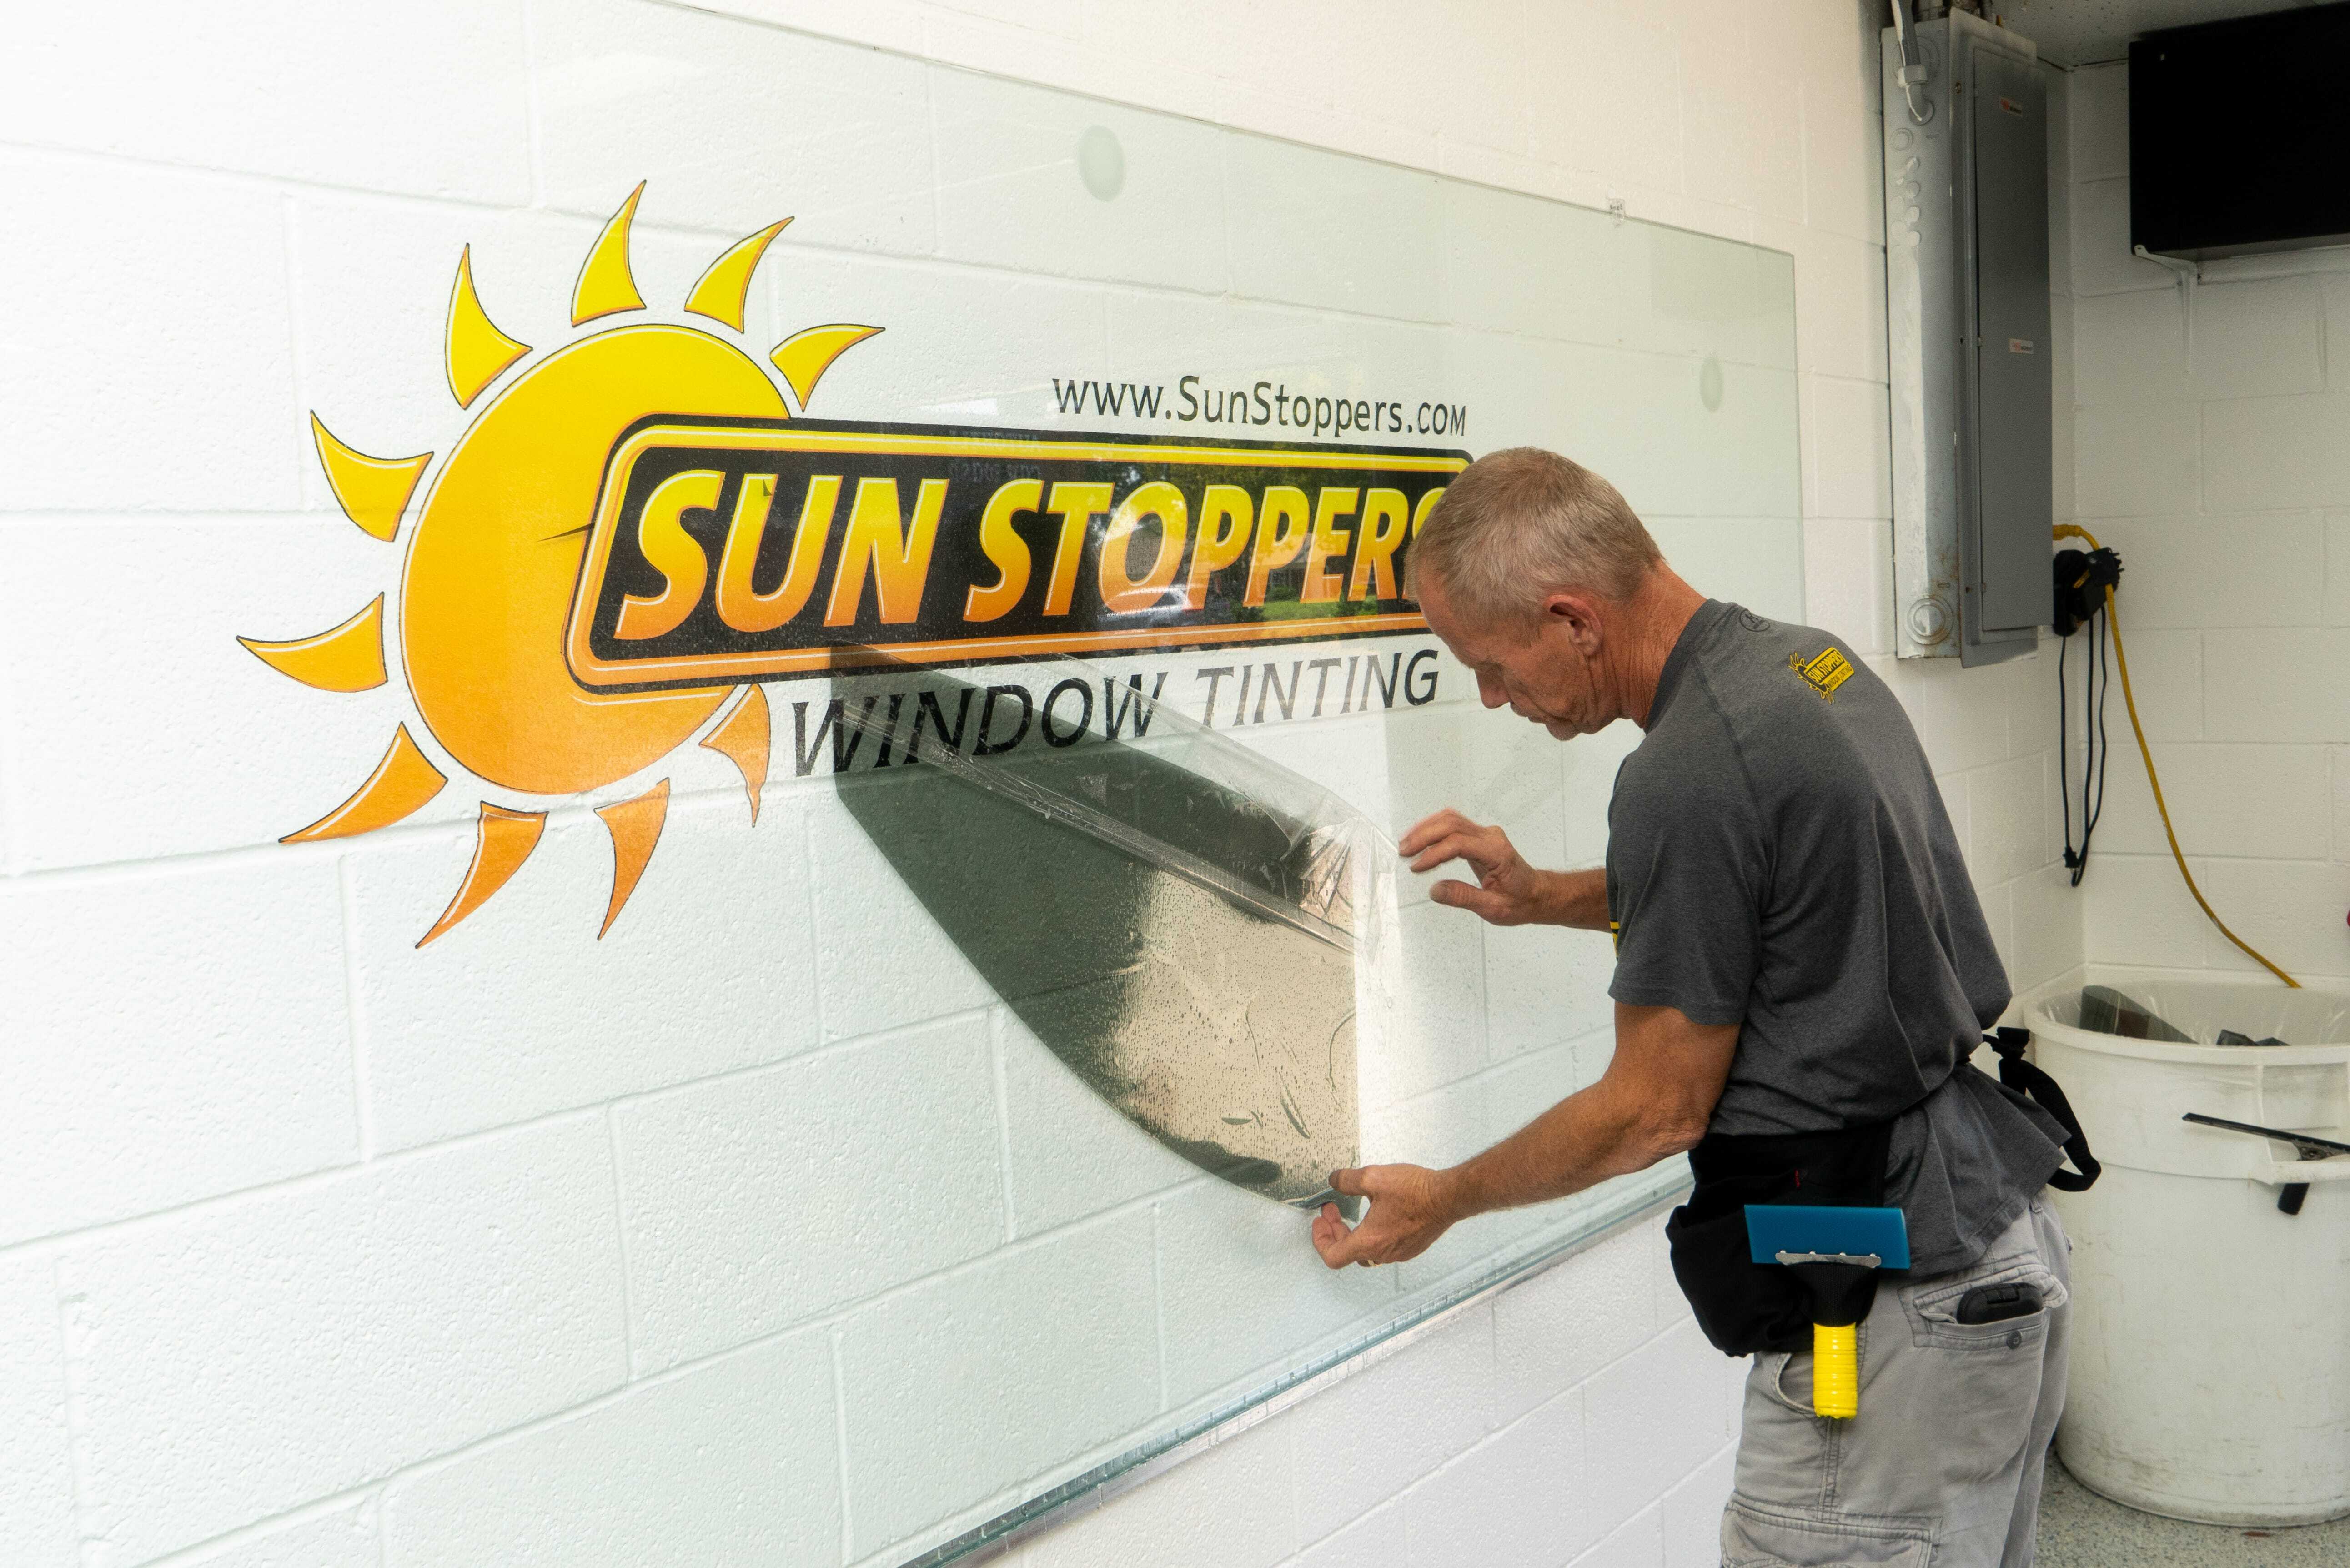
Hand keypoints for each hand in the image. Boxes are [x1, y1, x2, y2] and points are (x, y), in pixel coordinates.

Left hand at [1311, 1164, 1459, 1268]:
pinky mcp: (1412, 1248)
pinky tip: (1377, 1214)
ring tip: (1354, 1212)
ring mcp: (1400, 1253)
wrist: (1447, 1197)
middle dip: (1335, 1231)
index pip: (1333, 1256)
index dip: (1320, 1240)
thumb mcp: (1372, 1177)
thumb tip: (1334, 1180)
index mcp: (1369, 1241)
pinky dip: (1373, 1235)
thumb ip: (1347, 1180)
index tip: (1319, 1223)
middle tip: (1332, 1210)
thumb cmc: (1415, 1191)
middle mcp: (1383, 1253)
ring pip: (1367, 1251)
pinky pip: (1385, 1248)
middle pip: (1348, 1252)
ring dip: (1355, 1233)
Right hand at [1399, 809, 1551, 925]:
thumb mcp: (1493, 908)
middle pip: (1452, 824)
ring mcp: (1486, 834)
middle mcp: (1491, 837)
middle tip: (1404, 852)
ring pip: (1451, 819)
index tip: (1416, 867)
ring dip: (1426, 829)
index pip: (1458, 844)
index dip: (1434, 854)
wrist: (1537, 895)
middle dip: (1424, 836)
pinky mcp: (1479, 836)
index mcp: (1497, 853)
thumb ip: (1464, 897)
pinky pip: (1454, 824)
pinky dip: (1434, 829)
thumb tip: (1435, 890)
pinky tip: (1421, 839)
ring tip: (1406, 844)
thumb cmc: (1520, 901)